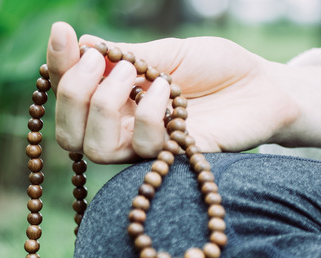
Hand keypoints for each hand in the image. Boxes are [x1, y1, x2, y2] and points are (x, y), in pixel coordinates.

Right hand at [45, 22, 320, 163]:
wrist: (263, 85)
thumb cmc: (215, 67)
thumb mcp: (167, 52)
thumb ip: (125, 56)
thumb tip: (81, 44)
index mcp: (112, 97)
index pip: (67, 91)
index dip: (57, 66)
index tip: (63, 33)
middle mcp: (121, 128)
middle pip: (68, 133)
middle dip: (73, 93)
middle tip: (100, 62)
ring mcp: (143, 147)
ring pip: (94, 149)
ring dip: (105, 105)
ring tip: (135, 74)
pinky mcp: (170, 160)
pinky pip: (142, 147)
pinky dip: (149, 113)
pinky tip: (169, 91)